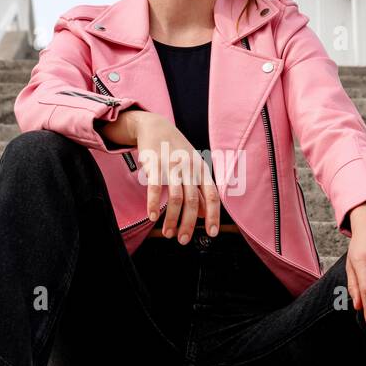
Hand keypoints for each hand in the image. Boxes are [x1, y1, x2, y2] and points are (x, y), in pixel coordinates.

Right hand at [128, 111, 221, 242]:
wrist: (155, 125)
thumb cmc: (176, 150)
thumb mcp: (193, 167)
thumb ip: (199, 189)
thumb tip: (205, 213)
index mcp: (201, 170)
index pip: (212, 196)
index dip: (213, 216)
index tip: (211, 233)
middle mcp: (189, 168)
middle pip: (192, 201)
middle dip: (189, 224)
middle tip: (183, 240)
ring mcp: (172, 165)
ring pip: (176, 198)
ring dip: (171, 219)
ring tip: (168, 233)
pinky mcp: (154, 164)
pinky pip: (155, 188)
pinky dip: (154, 204)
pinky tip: (152, 217)